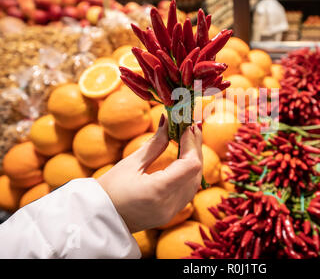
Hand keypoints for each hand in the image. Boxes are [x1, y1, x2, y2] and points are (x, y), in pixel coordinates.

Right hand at [97, 115, 202, 232]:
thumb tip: (167, 121)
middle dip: (196, 148)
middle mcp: (169, 204)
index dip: (192, 143)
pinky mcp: (170, 215)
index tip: (188, 126)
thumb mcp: (130, 164)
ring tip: (189, 139)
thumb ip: (155, 144)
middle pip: (196, 173)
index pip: (190, 165)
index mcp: (158, 191)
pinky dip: (190, 173)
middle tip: (191, 127)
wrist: (99, 221)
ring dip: (195, 160)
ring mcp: (171, 212)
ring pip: (195, 183)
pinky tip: (185, 158)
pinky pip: (188, 191)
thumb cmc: (108, 190)